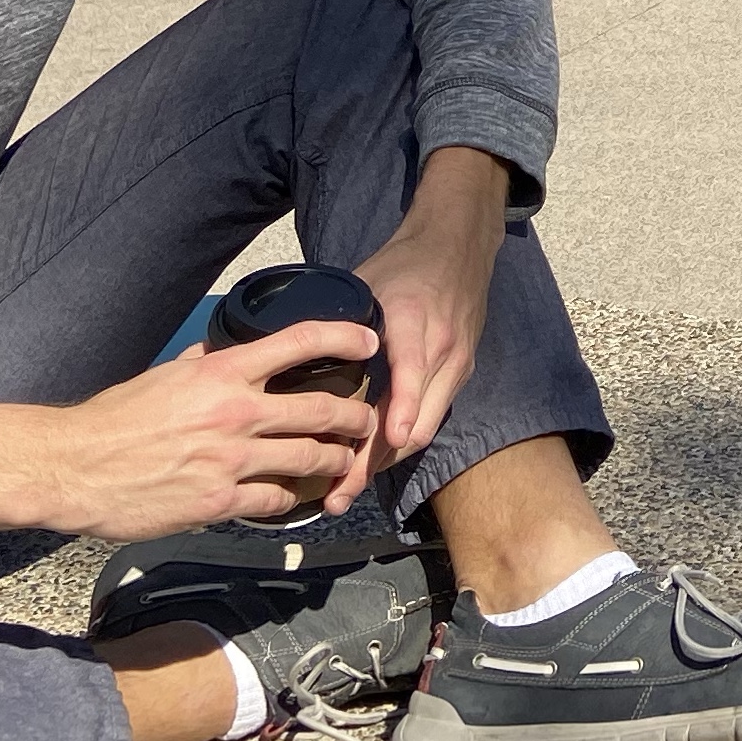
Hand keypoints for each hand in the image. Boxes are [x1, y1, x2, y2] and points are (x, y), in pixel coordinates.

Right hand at [0, 325, 380, 539]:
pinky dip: (291, 498)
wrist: (75, 467)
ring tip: (345, 462)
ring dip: (336, 461)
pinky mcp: (221, 501)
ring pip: (311, 459)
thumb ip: (205, 363)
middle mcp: (236, 413)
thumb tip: (229, 350)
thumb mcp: (164, 374)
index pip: (300, 342)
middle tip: (368, 420)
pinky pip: (277, 500)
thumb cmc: (115, 418)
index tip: (369, 343)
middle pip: (323, 410)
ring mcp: (232, 460)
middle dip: (357, 417)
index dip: (344, 339)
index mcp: (221, 373)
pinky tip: (293, 497)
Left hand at [356, 147, 513, 464]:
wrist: (460, 247)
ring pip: (423, 429)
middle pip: (415, 422)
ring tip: (345, 488)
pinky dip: (400, 441)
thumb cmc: (405, 263)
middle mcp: (441, 350)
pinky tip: (371, 459)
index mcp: (413, 323)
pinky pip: (430, 418)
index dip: (398, 413)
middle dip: (375, 463)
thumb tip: (281, 353)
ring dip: (385, 461)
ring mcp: (456, 366)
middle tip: (336, 493)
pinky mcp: (461, 375)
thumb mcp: (366, 283)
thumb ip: (336, 322)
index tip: (380, 444)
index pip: (410, 374)